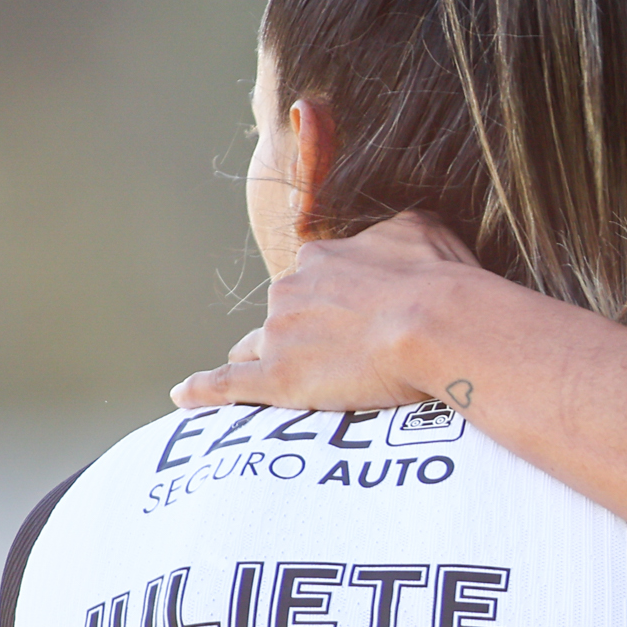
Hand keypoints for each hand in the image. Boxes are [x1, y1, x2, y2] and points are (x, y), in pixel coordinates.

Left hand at [173, 210, 478, 410]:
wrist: (438, 323)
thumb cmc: (441, 279)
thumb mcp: (424, 231)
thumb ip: (397, 232)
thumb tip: (398, 233)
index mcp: (320, 258)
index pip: (310, 282)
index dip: (332, 304)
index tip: (355, 320)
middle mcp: (291, 290)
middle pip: (282, 316)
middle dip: (302, 333)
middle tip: (342, 355)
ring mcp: (279, 334)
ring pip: (256, 348)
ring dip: (266, 359)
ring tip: (286, 380)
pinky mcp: (276, 378)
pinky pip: (226, 384)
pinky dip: (203, 390)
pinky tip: (185, 396)